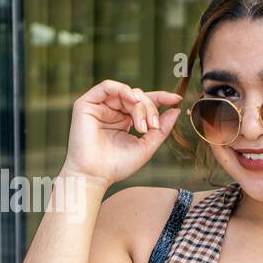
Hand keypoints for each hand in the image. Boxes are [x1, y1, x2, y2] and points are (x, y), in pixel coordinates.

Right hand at [61, 79, 183, 187]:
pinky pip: (107, 86)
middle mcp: (111, 111)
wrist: (94, 175)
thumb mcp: (146, 146)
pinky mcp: (86, 104)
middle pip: (138, 97)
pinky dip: (123, 89)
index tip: (176, 100)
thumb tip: (176, 110)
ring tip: (142, 125)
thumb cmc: (116, 165)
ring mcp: (99, 107)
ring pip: (126, 92)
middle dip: (150, 109)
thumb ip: (161, 129)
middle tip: (151, 127)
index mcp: (123, 120)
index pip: (143, 103)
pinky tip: (133, 100)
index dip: (160, 98)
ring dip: (139, 105)